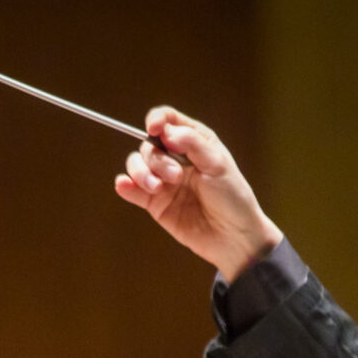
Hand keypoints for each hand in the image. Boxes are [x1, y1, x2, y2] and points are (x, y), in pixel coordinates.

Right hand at [114, 108, 284, 283]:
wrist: (233, 237)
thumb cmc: (232, 197)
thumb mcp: (217, 164)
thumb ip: (192, 144)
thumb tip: (165, 131)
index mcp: (194, 141)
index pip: (168, 120)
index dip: (157, 120)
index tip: (154, 128)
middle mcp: (176, 158)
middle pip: (149, 145)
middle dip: (157, 159)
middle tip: (176, 176)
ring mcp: (164, 181)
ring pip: (137, 165)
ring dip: (141, 172)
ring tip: (156, 189)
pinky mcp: (155, 203)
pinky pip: (133, 190)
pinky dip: (125, 185)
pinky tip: (123, 185)